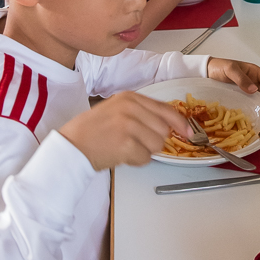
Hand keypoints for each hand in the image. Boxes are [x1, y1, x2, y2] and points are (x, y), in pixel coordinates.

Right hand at [60, 91, 191, 170]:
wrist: (70, 146)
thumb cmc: (92, 131)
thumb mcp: (117, 110)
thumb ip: (142, 113)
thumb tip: (171, 125)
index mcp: (130, 97)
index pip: (166, 109)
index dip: (180, 123)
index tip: (188, 132)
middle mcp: (130, 108)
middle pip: (163, 130)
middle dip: (153, 140)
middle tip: (132, 141)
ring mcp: (128, 125)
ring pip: (157, 145)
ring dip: (144, 151)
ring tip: (124, 147)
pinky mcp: (126, 144)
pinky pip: (146, 158)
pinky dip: (136, 161)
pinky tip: (120, 155)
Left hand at [207, 58, 259, 107]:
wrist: (206, 72)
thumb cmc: (219, 67)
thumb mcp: (230, 69)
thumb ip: (241, 78)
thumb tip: (254, 89)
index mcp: (254, 72)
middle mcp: (253, 82)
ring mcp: (247, 91)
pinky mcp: (240, 98)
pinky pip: (250, 103)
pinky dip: (255, 109)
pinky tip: (255, 115)